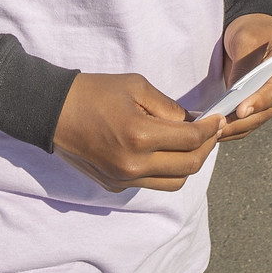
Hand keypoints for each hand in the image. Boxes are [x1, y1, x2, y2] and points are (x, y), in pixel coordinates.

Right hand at [53, 72, 220, 192]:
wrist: (53, 112)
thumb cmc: (94, 92)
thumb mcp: (136, 86)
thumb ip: (169, 108)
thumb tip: (194, 122)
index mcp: (140, 135)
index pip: (191, 140)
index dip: (210, 129)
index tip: (219, 119)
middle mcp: (133, 164)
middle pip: (188, 166)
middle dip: (206, 148)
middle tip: (211, 132)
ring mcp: (123, 179)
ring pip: (174, 182)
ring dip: (188, 164)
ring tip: (191, 144)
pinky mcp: (114, 186)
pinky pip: (151, 183)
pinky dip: (164, 170)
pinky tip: (162, 151)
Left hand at [215, 14, 271, 141]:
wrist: (255, 27)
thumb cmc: (253, 29)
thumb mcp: (246, 40)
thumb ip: (243, 66)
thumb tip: (235, 92)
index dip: (257, 103)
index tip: (240, 111)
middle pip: (262, 113)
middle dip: (239, 122)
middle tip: (216, 128)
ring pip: (253, 122)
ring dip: (233, 129)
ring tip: (210, 133)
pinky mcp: (260, 106)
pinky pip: (247, 122)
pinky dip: (232, 127)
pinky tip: (214, 130)